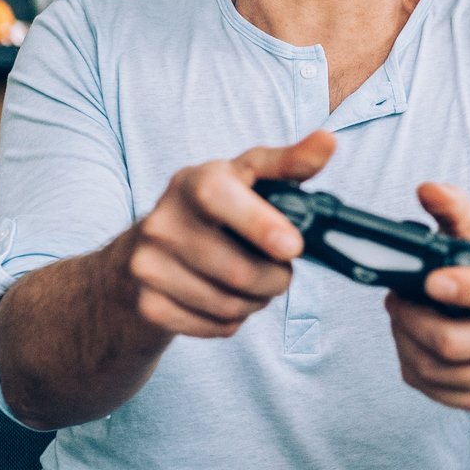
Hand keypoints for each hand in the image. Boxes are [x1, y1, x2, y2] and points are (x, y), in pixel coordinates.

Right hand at [118, 130, 334, 339]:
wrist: (141, 255)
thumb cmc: (212, 212)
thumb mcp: (244, 179)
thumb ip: (289, 164)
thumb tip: (328, 142)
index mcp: (192, 183)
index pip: (219, 197)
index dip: (260, 224)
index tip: (292, 247)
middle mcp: (163, 222)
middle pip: (238, 270)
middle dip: (276, 279)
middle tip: (280, 272)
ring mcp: (149, 266)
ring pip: (230, 305)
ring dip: (257, 302)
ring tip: (253, 285)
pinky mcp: (149, 305)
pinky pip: (215, 328)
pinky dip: (233, 321)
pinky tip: (225, 300)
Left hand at [384, 182, 469, 412]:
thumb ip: (454, 210)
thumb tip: (428, 190)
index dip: (463, 289)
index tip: (430, 280)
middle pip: (454, 344)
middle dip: (411, 320)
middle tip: (395, 299)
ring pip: (437, 371)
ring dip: (405, 342)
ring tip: (400, 317)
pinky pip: (436, 392)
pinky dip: (412, 367)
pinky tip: (410, 344)